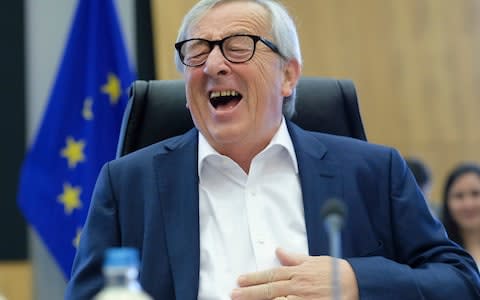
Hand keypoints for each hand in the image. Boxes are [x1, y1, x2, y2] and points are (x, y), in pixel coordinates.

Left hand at [230, 248, 358, 299]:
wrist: (357, 283)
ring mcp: (303, 298)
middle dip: (250, 292)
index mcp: (298, 272)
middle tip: (234, 294)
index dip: (254, 278)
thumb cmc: (336, 271)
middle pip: (270, 289)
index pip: (271, 275)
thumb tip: (279, 251)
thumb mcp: (314, 260)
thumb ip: (295, 258)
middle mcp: (298, 285)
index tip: (240, 280)